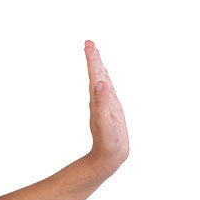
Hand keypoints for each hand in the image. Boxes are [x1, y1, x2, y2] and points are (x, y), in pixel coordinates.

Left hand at [84, 41, 128, 176]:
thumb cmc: (108, 142)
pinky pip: (108, 91)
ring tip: (95, 54)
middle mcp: (100, 99)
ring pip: (102, 81)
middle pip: (96, 74)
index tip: (88, 45)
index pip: (95, 75)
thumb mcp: (105, 122)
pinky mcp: (112, 110)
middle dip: (94, 58)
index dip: (92, 59)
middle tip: (89, 43)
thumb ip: (102, 103)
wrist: (108, 157)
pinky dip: (106, 81)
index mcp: (98, 99)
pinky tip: (104, 79)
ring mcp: (106, 104)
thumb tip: (100, 83)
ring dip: (98, 67)